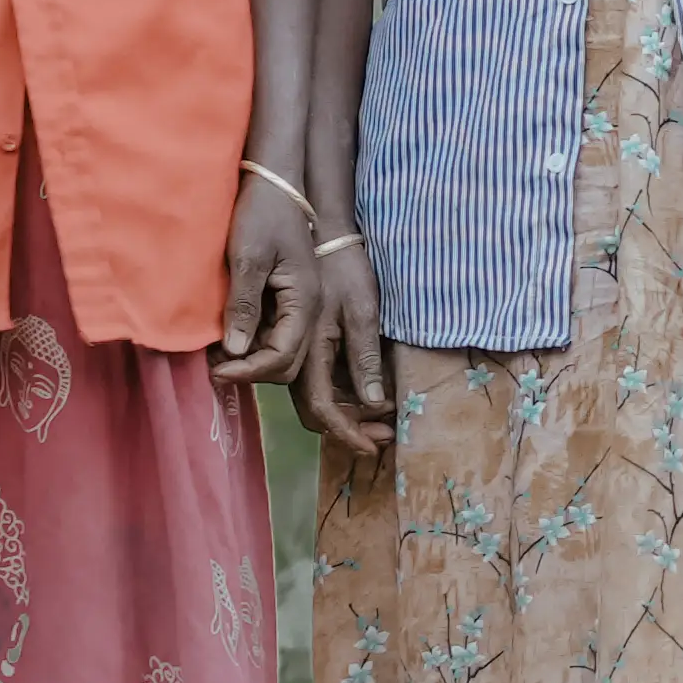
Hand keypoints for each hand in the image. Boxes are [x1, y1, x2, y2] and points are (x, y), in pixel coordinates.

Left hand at [215, 167, 321, 390]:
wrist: (275, 182)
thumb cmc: (262, 213)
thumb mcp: (248, 257)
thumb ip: (244, 304)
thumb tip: (235, 350)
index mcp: (305, 300)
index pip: (283, 356)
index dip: (249, 370)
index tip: (216, 370)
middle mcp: (308, 308)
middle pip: (288, 363)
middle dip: (252, 371)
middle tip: (214, 366)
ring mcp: (298, 304)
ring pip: (280, 352)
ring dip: (250, 359)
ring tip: (215, 354)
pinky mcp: (285, 298)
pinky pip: (273, 334)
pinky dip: (251, 342)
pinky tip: (225, 336)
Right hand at [300, 233, 398, 458]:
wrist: (319, 233)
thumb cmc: (343, 268)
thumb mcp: (361, 309)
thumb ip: (364, 357)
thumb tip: (373, 402)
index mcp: (309, 352)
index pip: (321, 408)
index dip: (346, 433)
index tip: (372, 449)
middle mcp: (297, 357)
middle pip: (316, 410)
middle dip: (350, 431)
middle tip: (386, 437)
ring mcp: (298, 350)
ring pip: (316, 398)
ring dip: (348, 415)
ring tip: (385, 423)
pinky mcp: (304, 341)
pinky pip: (318, 380)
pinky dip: (343, 395)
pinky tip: (369, 396)